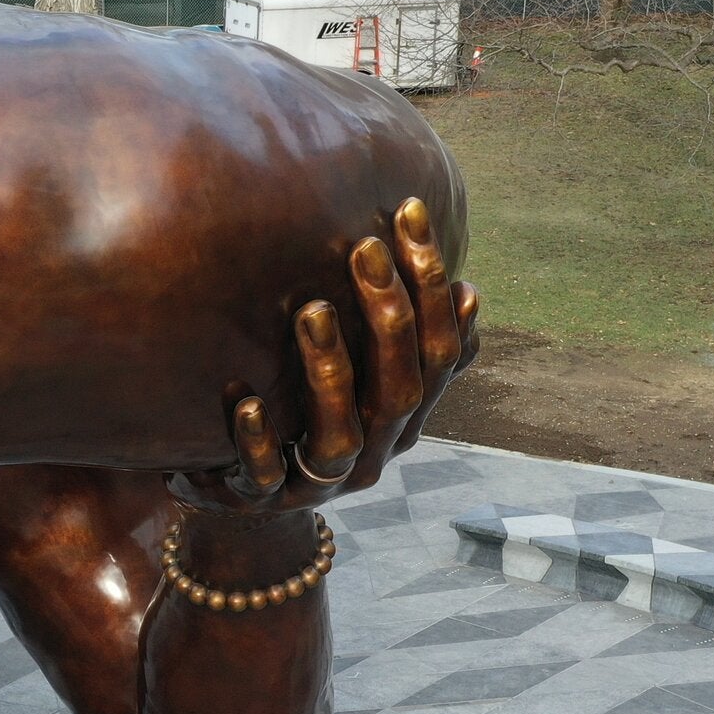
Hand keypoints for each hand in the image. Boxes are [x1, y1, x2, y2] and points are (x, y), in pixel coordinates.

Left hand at [171, 197, 479, 510]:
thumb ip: (407, 345)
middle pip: (400, 391)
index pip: (437, 351)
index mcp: (403, 416)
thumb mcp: (363, 380)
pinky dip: (258, 442)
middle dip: (388, 319)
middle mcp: (373, 452)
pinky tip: (247, 401)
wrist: (243, 499)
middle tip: (362, 247)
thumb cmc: (308, 417)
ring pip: (339, 435)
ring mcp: (319, 483)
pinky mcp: (263, 502)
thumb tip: (470, 294)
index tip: (409, 211)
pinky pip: (265, 477)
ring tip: (311, 311)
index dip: (431, 285)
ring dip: (329, 372)